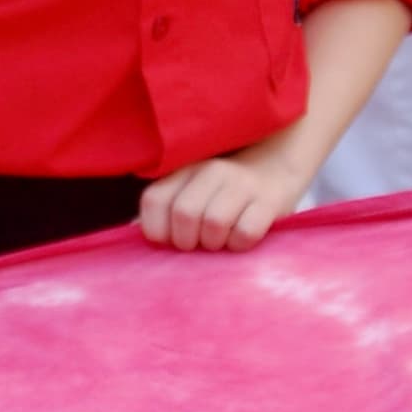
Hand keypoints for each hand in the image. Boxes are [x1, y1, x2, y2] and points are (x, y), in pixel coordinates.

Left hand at [139, 148, 308, 252]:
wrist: (277, 166)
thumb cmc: (224, 191)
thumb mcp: (192, 189)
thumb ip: (165, 209)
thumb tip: (133, 235)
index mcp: (185, 169)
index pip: (154, 200)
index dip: (157, 229)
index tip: (170, 239)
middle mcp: (211, 171)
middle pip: (184, 215)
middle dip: (188, 241)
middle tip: (199, 242)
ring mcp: (241, 184)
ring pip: (214, 225)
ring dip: (215, 244)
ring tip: (221, 240)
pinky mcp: (268, 201)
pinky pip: (244, 234)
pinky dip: (239, 245)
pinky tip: (241, 238)